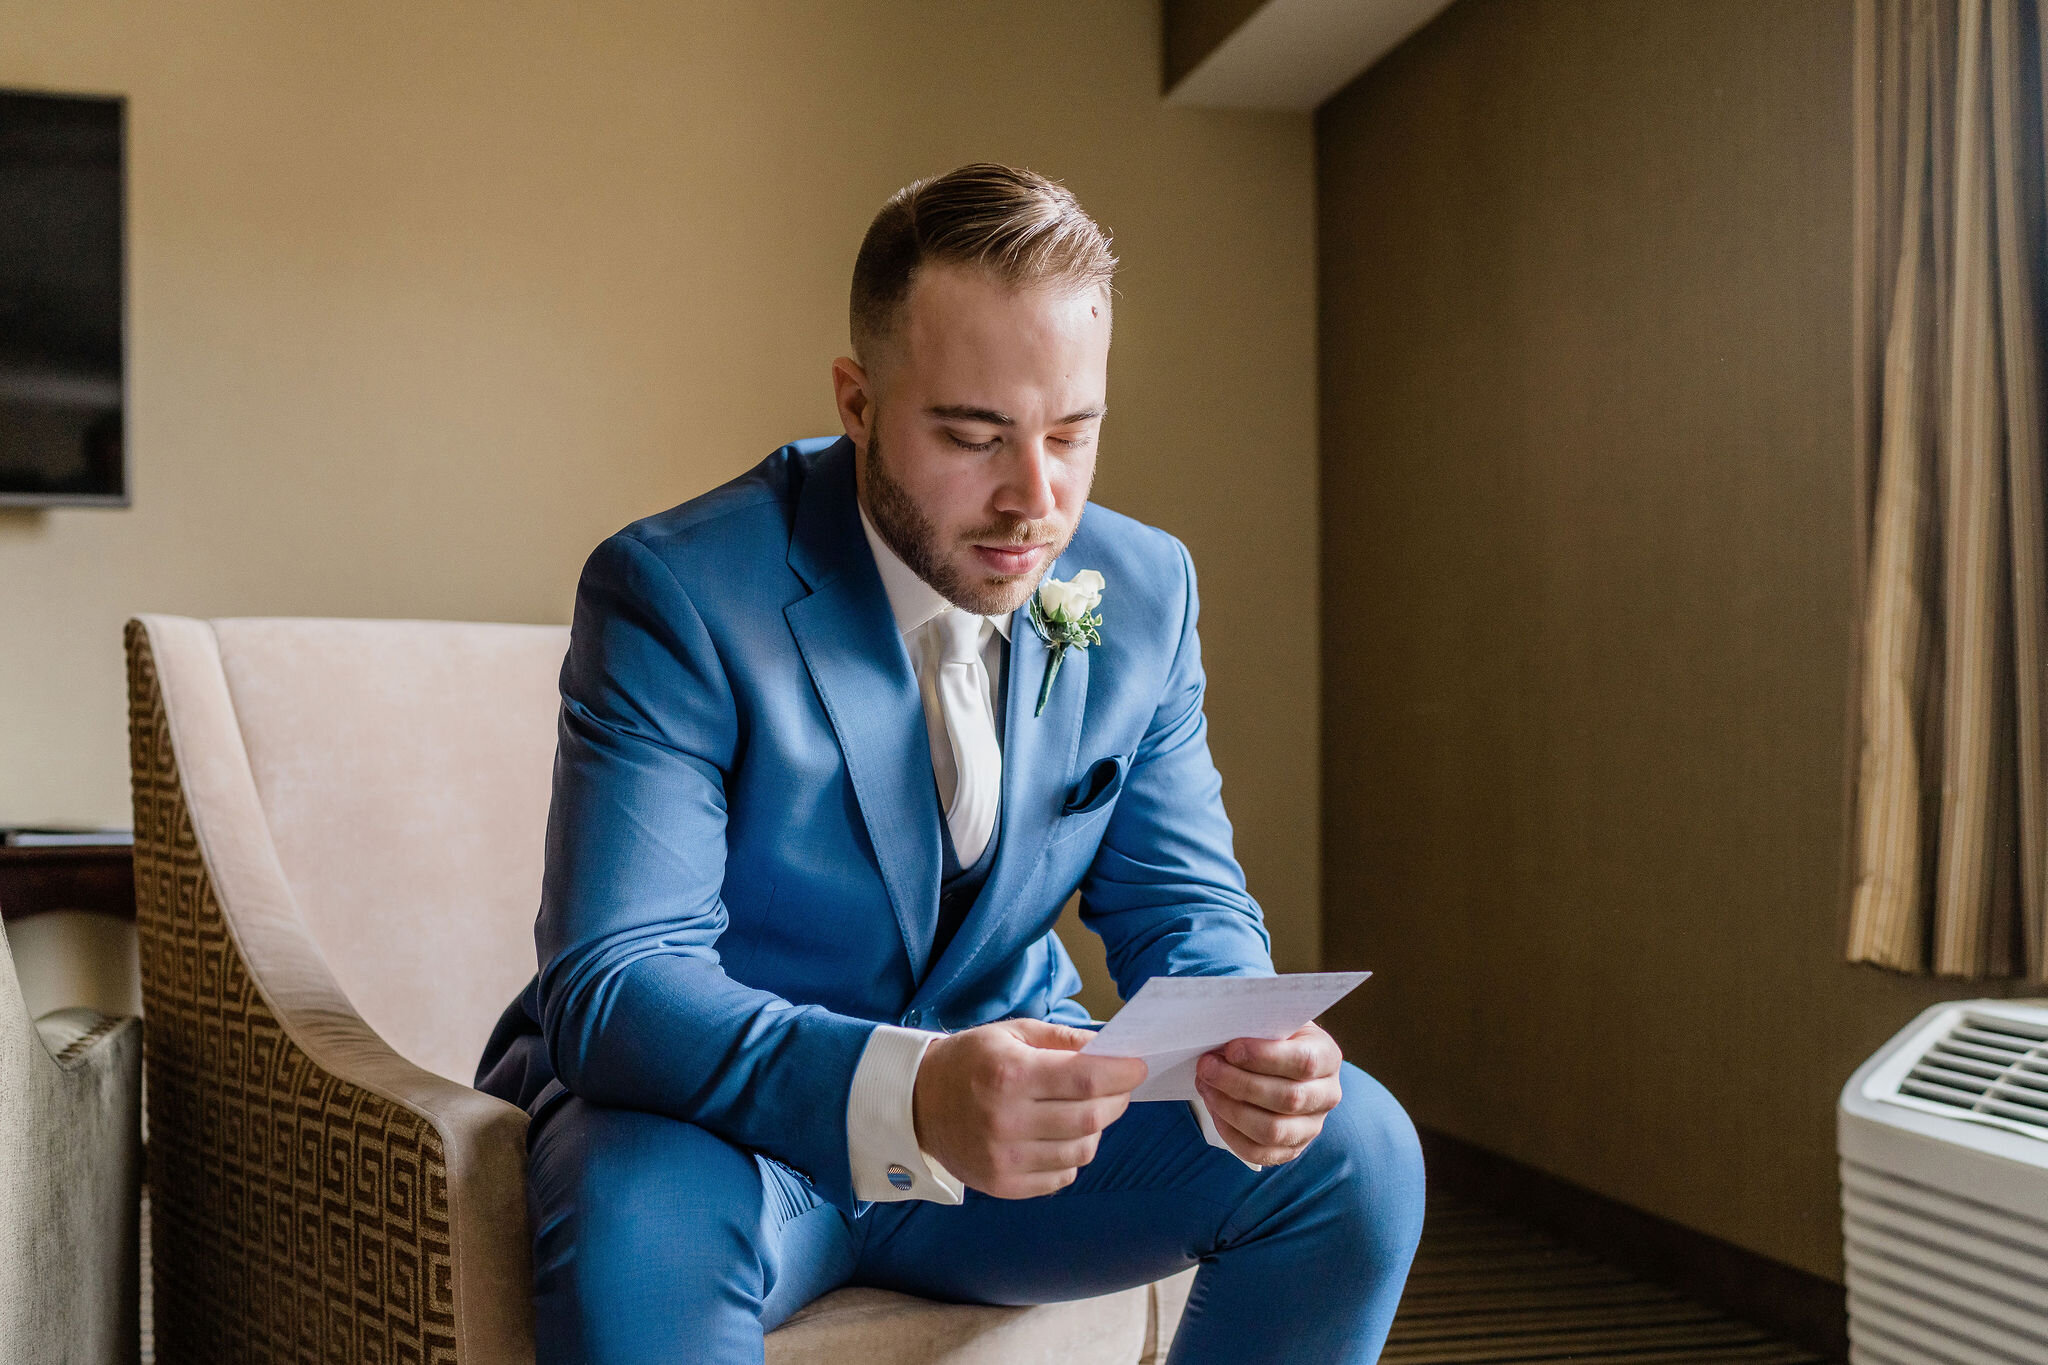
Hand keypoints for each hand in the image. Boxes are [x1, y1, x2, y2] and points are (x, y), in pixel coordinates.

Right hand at [912, 1018, 1148, 1198]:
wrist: (916, 1103)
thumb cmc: (969, 1061)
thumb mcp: (1011, 1033)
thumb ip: (1062, 1040)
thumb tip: (1110, 1048)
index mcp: (1011, 1075)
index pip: (1086, 1078)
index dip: (1121, 1074)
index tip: (1138, 1066)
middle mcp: (1007, 1120)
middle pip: (1090, 1118)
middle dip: (1116, 1100)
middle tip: (1119, 1088)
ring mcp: (1004, 1158)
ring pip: (1080, 1152)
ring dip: (1095, 1130)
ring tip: (1085, 1111)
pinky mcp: (1002, 1185)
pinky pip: (1061, 1178)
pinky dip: (1071, 1157)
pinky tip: (1059, 1137)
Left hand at [1194, 1021, 1343, 1165]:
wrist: (1280, 1064)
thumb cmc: (1272, 1038)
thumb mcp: (1273, 1022)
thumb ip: (1258, 1026)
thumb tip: (1222, 1033)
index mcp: (1327, 1057)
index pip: (1305, 1062)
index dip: (1265, 1057)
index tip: (1231, 1049)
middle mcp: (1327, 1095)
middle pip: (1288, 1099)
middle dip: (1239, 1083)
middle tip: (1207, 1067)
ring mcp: (1311, 1127)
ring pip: (1272, 1131)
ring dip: (1230, 1109)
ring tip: (1206, 1086)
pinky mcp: (1291, 1149)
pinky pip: (1259, 1152)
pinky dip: (1230, 1131)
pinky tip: (1215, 1108)